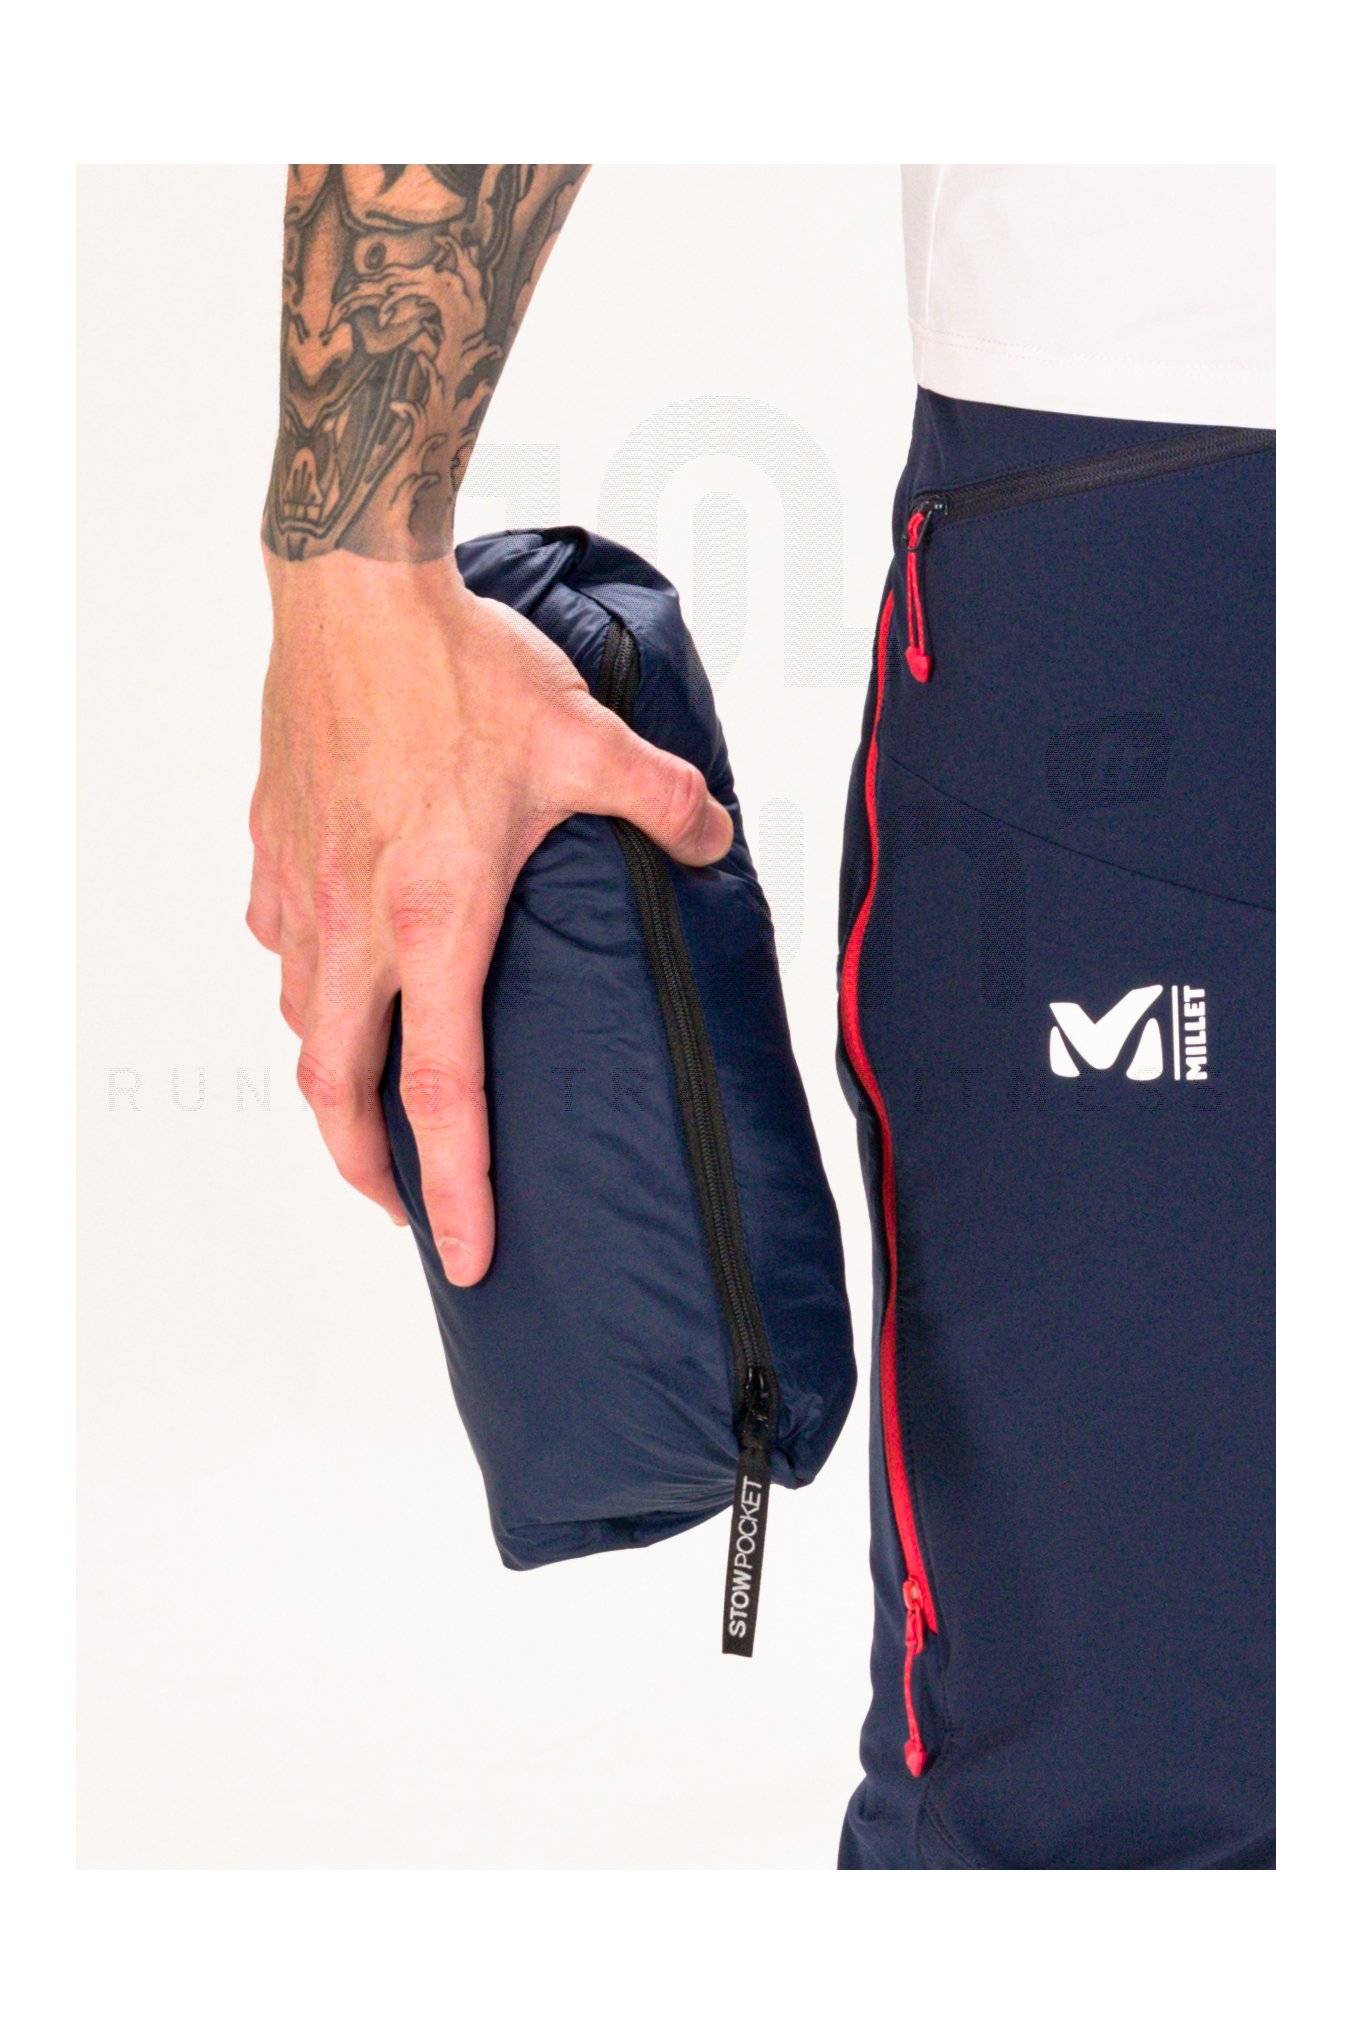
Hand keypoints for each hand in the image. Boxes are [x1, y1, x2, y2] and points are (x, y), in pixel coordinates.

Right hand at [247, 550, 732, 1284]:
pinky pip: (278, 946)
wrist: (353, 589)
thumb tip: (717, 837)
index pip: (440, 1093)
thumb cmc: (460, 668)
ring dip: (332, 1076)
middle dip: (364, 1167)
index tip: (462, 1253)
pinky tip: (335, 972)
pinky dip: (305, 985)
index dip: (453, 1188)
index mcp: (437, 922)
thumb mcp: (590, 739)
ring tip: (372, 1096)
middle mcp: (354, 925)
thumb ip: (666, 803)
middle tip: (403, 1198)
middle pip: (334, 1092)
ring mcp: (302, 890)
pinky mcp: (274, 847)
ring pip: (300, 1021)